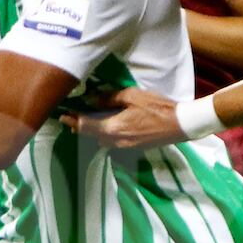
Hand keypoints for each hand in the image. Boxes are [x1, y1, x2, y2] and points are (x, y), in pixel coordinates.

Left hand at [68, 87, 186, 150]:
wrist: (180, 125)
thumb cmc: (157, 107)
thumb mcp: (131, 96)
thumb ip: (108, 99)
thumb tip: (90, 100)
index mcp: (112, 128)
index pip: (84, 125)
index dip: (72, 120)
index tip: (62, 115)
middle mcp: (115, 141)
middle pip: (91, 134)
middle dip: (80, 125)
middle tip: (70, 116)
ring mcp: (124, 146)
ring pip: (101, 138)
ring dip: (92, 130)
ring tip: (86, 120)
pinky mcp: (133, 147)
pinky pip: (112, 140)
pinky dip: (105, 132)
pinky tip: (106, 124)